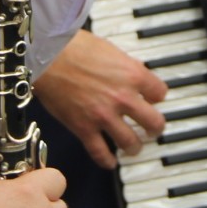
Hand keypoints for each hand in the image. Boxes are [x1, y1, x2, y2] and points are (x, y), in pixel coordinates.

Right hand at [35, 31, 167, 169]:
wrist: (47, 56)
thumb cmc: (73, 46)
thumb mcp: (110, 50)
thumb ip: (125, 66)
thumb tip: (134, 74)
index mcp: (132, 75)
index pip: (159, 93)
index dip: (156, 97)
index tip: (152, 100)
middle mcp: (123, 98)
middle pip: (154, 122)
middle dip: (155, 128)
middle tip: (152, 129)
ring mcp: (104, 116)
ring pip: (131, 143)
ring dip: (134, 146)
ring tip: (133, 147)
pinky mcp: (84, 128)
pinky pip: (100, 153)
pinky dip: (106, 160)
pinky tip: (110, 161)